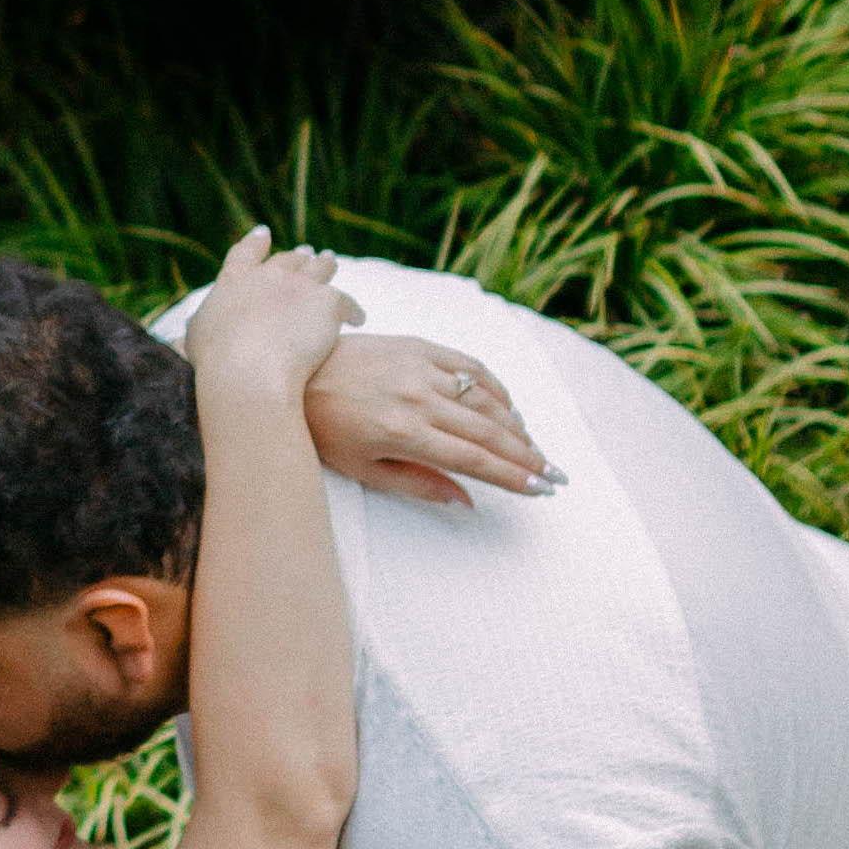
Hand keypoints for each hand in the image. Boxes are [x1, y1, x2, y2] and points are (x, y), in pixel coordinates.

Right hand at [181, 224, 350, 403]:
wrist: (248, 373)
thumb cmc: (216, 362)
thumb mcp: (195, 340)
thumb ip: (196, 329)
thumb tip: (183, 336)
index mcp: (235, 280)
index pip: (246, 252)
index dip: (256, 242)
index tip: (264, 233)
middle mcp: (268, 275)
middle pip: (289, 259)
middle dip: (297, 256)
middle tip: (306, 253)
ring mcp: (300, 285)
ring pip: (320, 268)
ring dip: (325, 264)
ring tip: (330, 262)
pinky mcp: (328, 302)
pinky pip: (347, 302)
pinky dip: (353, 310)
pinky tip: (359, 319)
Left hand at [306, 327, 558, 512]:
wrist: (293, 372)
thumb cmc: (322, 427)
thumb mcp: (363, 468)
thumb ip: (419, 484)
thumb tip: (467, 501)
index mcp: (404, 432)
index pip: (474, 459)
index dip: (512, 476)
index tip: (541, 489)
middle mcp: (419, 397)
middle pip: (489, 431)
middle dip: (528, 456)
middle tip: (556, 474)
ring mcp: (421, 368)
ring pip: (486, 398)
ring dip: (517, 425)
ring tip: (535, 448)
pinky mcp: (419, 346)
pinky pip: (470, 365)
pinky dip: (496, 387)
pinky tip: (508, 407)